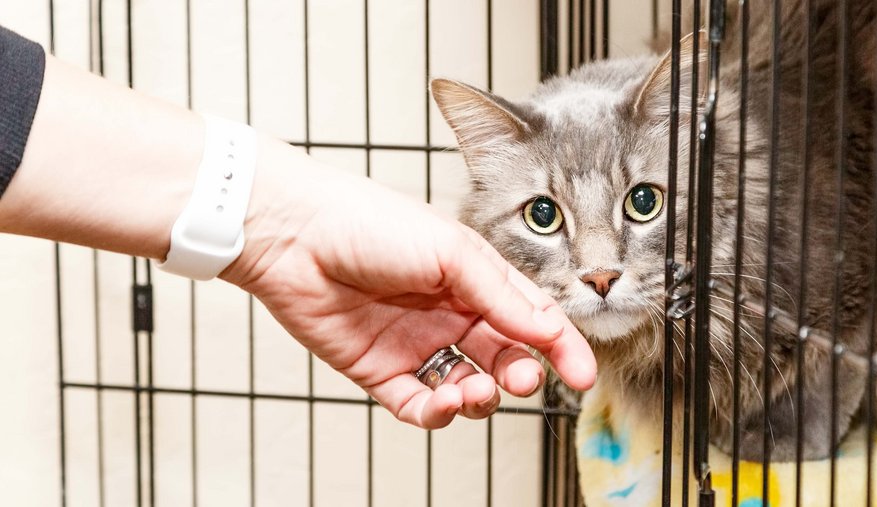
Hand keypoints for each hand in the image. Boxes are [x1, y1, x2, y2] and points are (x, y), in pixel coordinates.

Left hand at [222, 140, 596, 428]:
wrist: (294, 235)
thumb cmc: (370, 223)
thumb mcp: (451, 251)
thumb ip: (500, 294)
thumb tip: (548, 330)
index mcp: (473, 278)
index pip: (529, 317)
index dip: (560, 346)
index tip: (582, 375)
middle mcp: (449, 313)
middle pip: (502, 357)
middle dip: (519, 375)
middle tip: (521, 379)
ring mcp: (416, 344)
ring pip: (466, 387)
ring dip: (480, 397)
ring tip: (475, 391)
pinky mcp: (380, 371)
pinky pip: (420, 405)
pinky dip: (439, 413)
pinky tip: (444, 401)